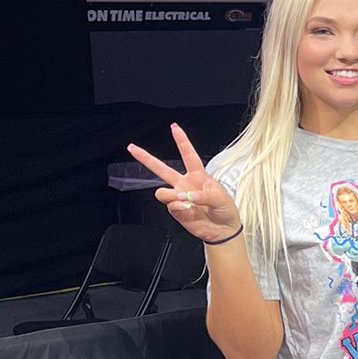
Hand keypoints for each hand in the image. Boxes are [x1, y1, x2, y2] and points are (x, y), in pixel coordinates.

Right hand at [127, 123, 241, 244]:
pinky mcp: (176, 211)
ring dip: (171, 195)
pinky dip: (178, 207)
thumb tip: (188, 195)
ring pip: (162, 191)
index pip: (189, 155)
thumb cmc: (225, 210)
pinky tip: (188, 210)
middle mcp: (185, 184)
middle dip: (146, 158)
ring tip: (185, 201)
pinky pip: (169, 206)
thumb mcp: (221, 198)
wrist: (223, 230)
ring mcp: (178, 197)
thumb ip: (204, 194)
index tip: (174, 128)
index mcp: (198, 175)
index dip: (182, 141)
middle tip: (132, 148)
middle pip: (162, 169)